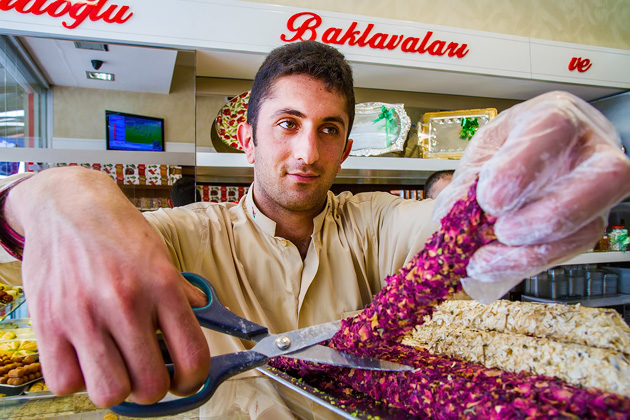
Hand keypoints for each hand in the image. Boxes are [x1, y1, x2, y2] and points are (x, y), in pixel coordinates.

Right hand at [5, 167, 209, 406]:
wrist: (66, 204)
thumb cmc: (116, 230)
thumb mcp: (160, 254)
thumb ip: (181, 291)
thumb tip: (203, 315)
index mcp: (162, 286)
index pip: (192, 356)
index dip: (192, 380)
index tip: (184, 379)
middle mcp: (126, 303)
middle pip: (150, 386)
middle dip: (153, 388)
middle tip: (146, 373)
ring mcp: (85, 315)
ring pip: (109, 393)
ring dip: (115, 388)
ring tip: (114, 367)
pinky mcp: (48, 323)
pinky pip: (65, 382)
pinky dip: (76, 379)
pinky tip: (83, 358)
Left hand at [433, 91, 629, 302]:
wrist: (509, 176)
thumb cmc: (502, 154)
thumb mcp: (478, 154)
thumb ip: (467, 180)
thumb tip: (453, 212)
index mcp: (553, 115)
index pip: (556, 128)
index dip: (523, 166)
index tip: (489, 198)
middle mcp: (588, 148)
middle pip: (605, 177)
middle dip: (550, 213)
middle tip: (503, 231)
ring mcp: (596, 190)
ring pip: (591, 223)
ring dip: (534, 249)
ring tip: (488, 256)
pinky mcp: (589, 224)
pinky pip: (572, 250)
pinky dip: (529, 262)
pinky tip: (495, 264)